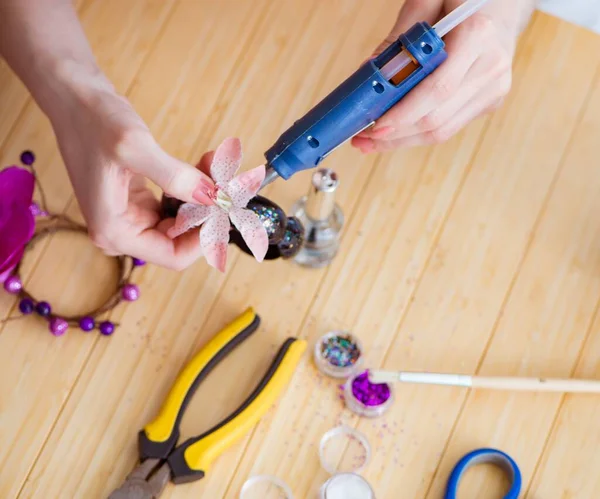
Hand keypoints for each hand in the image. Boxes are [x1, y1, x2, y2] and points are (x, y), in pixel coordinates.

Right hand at [49, 71, 215, 269]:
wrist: (73, 96)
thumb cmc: (93, 121)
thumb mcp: (135, 147)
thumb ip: (175, 177)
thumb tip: (212, 198)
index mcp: (114, 231)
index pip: (173, 257)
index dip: (204, 238)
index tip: (224, 209)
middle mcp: (121, 231)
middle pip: (180, 239)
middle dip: (206, 212)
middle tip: (225, 180)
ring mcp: (130, 217)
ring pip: (182, 221)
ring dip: (203, 197)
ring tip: (213, 164)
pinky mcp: (139, 202)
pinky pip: (176, 204)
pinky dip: (192, 188)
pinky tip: (203, 165)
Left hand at [351, 0, 528, 151]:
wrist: (500, 5)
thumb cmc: (457, 1)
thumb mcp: (425, 3)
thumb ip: (397, 39)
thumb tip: (367, 76)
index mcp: (476, 35)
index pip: (437, 89)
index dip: (404, 114)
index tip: (375, 126)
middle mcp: (490, 66)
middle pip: (437, 118)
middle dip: (396, 134)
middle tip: (362, 138)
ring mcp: (494, 89)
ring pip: (442, 131)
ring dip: (402, 140)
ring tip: (370, 142)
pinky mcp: (490, 103)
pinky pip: (447, 127)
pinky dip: (416, 134)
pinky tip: (393, 134)